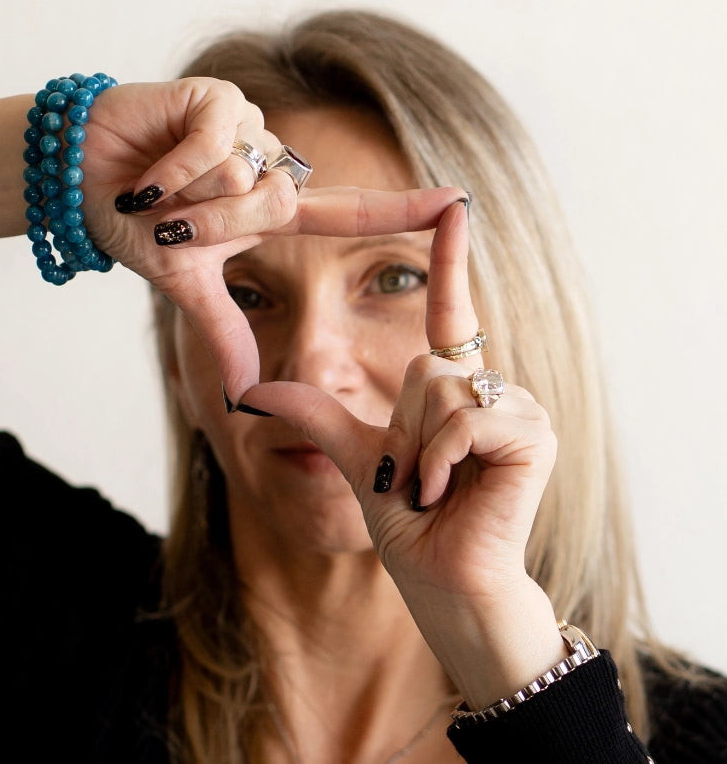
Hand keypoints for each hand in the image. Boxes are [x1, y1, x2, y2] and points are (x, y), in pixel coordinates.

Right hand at [77, 80, 471, 400]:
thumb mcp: (186, 285)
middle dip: (214, 228)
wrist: (77, 181)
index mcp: (271, 209)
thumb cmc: (134, 222)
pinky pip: (217, 145)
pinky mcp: (221, 97)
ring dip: (191, 200)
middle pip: (281, 207)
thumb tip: (248, 396)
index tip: (459, 202)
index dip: (403, 209)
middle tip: (167, 219)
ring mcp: (249, 127)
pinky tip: (149, 166)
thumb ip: (225, 332)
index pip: (350, 213)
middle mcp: (270, 165)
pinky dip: (173, 168)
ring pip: (249, 178)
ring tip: (155, 188)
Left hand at [238, 199, 564, 706]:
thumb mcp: (356, 458)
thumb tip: (254, 392)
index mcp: (455, 387)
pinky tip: (450, 492)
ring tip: (430, 487)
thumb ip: (318, 415)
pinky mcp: (534, 432)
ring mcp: (518, 408)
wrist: (445, 583)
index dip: (449, 260)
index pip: (451, 313)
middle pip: (422, 365)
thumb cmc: (409, 524)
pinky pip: (462, 417)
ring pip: (439, 389)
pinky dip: (438, 459)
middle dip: (398, 428)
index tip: (454, 206)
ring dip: (414, 449)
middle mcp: (492, 387)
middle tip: (410, 476)